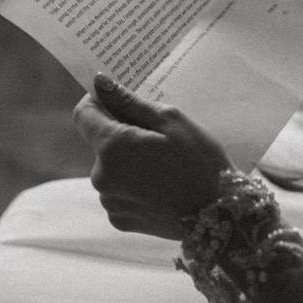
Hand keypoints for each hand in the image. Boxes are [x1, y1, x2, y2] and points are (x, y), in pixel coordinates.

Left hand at [72, 75, 234, 239]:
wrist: (219, 216)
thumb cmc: (199, 163)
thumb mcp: (171, 121)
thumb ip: (130, 102)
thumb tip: (100, 83)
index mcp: (112, 147)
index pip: (83, 114)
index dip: (99, 103)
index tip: (120, 102)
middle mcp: (101, 176)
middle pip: (100, 142)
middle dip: (122, 134)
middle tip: (159, 139)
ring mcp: (109, 201)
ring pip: (111, 167)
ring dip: (128, 161)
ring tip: (164, 166)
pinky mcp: (118, 219)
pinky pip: (118, 192)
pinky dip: (133, 185)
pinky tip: (161, 187)